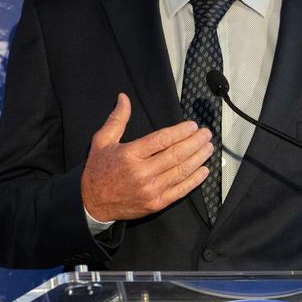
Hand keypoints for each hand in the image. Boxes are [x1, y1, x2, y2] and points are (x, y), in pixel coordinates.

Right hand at [80, 93, 212, 221]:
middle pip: (176, 154)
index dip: (181, 131)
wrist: (92, 203)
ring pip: (182, 171)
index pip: (162, 139)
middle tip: (206, 134)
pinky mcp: (156, 203)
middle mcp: (142, 172)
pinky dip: (195, 180)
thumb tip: (124, 98)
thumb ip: (117, 119)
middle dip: (195, 142)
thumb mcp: (102, 141)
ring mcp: (151, 189)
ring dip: (199, 158)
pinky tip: (203, 170)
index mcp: (130, 154)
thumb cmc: (98, 170)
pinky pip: (181, 190)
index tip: (192, 126)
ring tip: (209, 148)